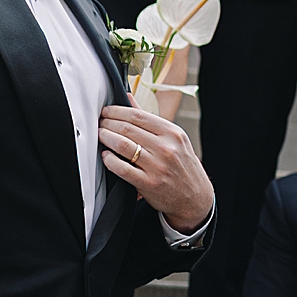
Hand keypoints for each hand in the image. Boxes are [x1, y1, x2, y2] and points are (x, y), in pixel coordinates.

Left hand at [98, 106, 212, 233]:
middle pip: (127, 128)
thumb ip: (150, 120)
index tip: (106, 112)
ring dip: (106, 138)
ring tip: (101, 136)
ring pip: (123, 145)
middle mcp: (167, 148)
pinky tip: (106, 156)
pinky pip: (122, 168)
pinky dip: (109, 160)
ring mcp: (158, 166)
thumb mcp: (174, 140)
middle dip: (108, 123)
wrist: (195, 198)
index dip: (116, 111)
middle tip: (100, 124)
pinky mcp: (149, 183)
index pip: (137, 115)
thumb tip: (129, 98)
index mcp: (173, 133)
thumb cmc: (183, 168)